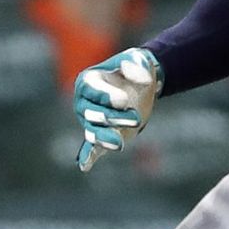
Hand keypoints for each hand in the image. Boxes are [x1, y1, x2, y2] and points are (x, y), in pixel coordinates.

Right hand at [75, 47, 161, 171]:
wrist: (140, 85)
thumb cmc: (134, 69)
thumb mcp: (138, 61)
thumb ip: (137, 66)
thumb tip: (143, 79)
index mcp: (88, 81)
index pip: (92, 90)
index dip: (106, 96)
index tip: (124, 100)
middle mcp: (85, 102)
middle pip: (94, 114)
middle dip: (113, 118)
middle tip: (136, 118)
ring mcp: (91, 120)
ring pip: (93, 132)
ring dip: (105, 138)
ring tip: (118, 144)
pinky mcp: (102, 134)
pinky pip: (91, 147)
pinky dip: (88, 156)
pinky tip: (86, 167)